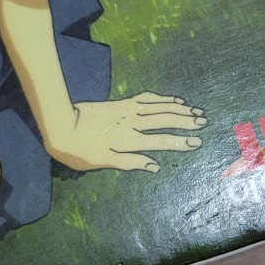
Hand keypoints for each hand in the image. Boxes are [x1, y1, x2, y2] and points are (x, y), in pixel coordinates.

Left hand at [44, 92, 205, 171]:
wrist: (60, 124)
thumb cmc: (79, 150)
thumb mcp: (103, 162)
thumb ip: (130, 163)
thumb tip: (156, 166)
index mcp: (128, 141)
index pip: (160, 142)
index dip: (180, 142)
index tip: (196, 142)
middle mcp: (132, 124)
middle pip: (164, 121)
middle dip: (185, 122)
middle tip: (203, 122)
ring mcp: (127, 111)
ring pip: (159, 108)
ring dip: (178, 109)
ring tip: (195, 111)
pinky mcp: (122, 103)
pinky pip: (147, 98)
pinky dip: (162, 99)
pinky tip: (174, 100)